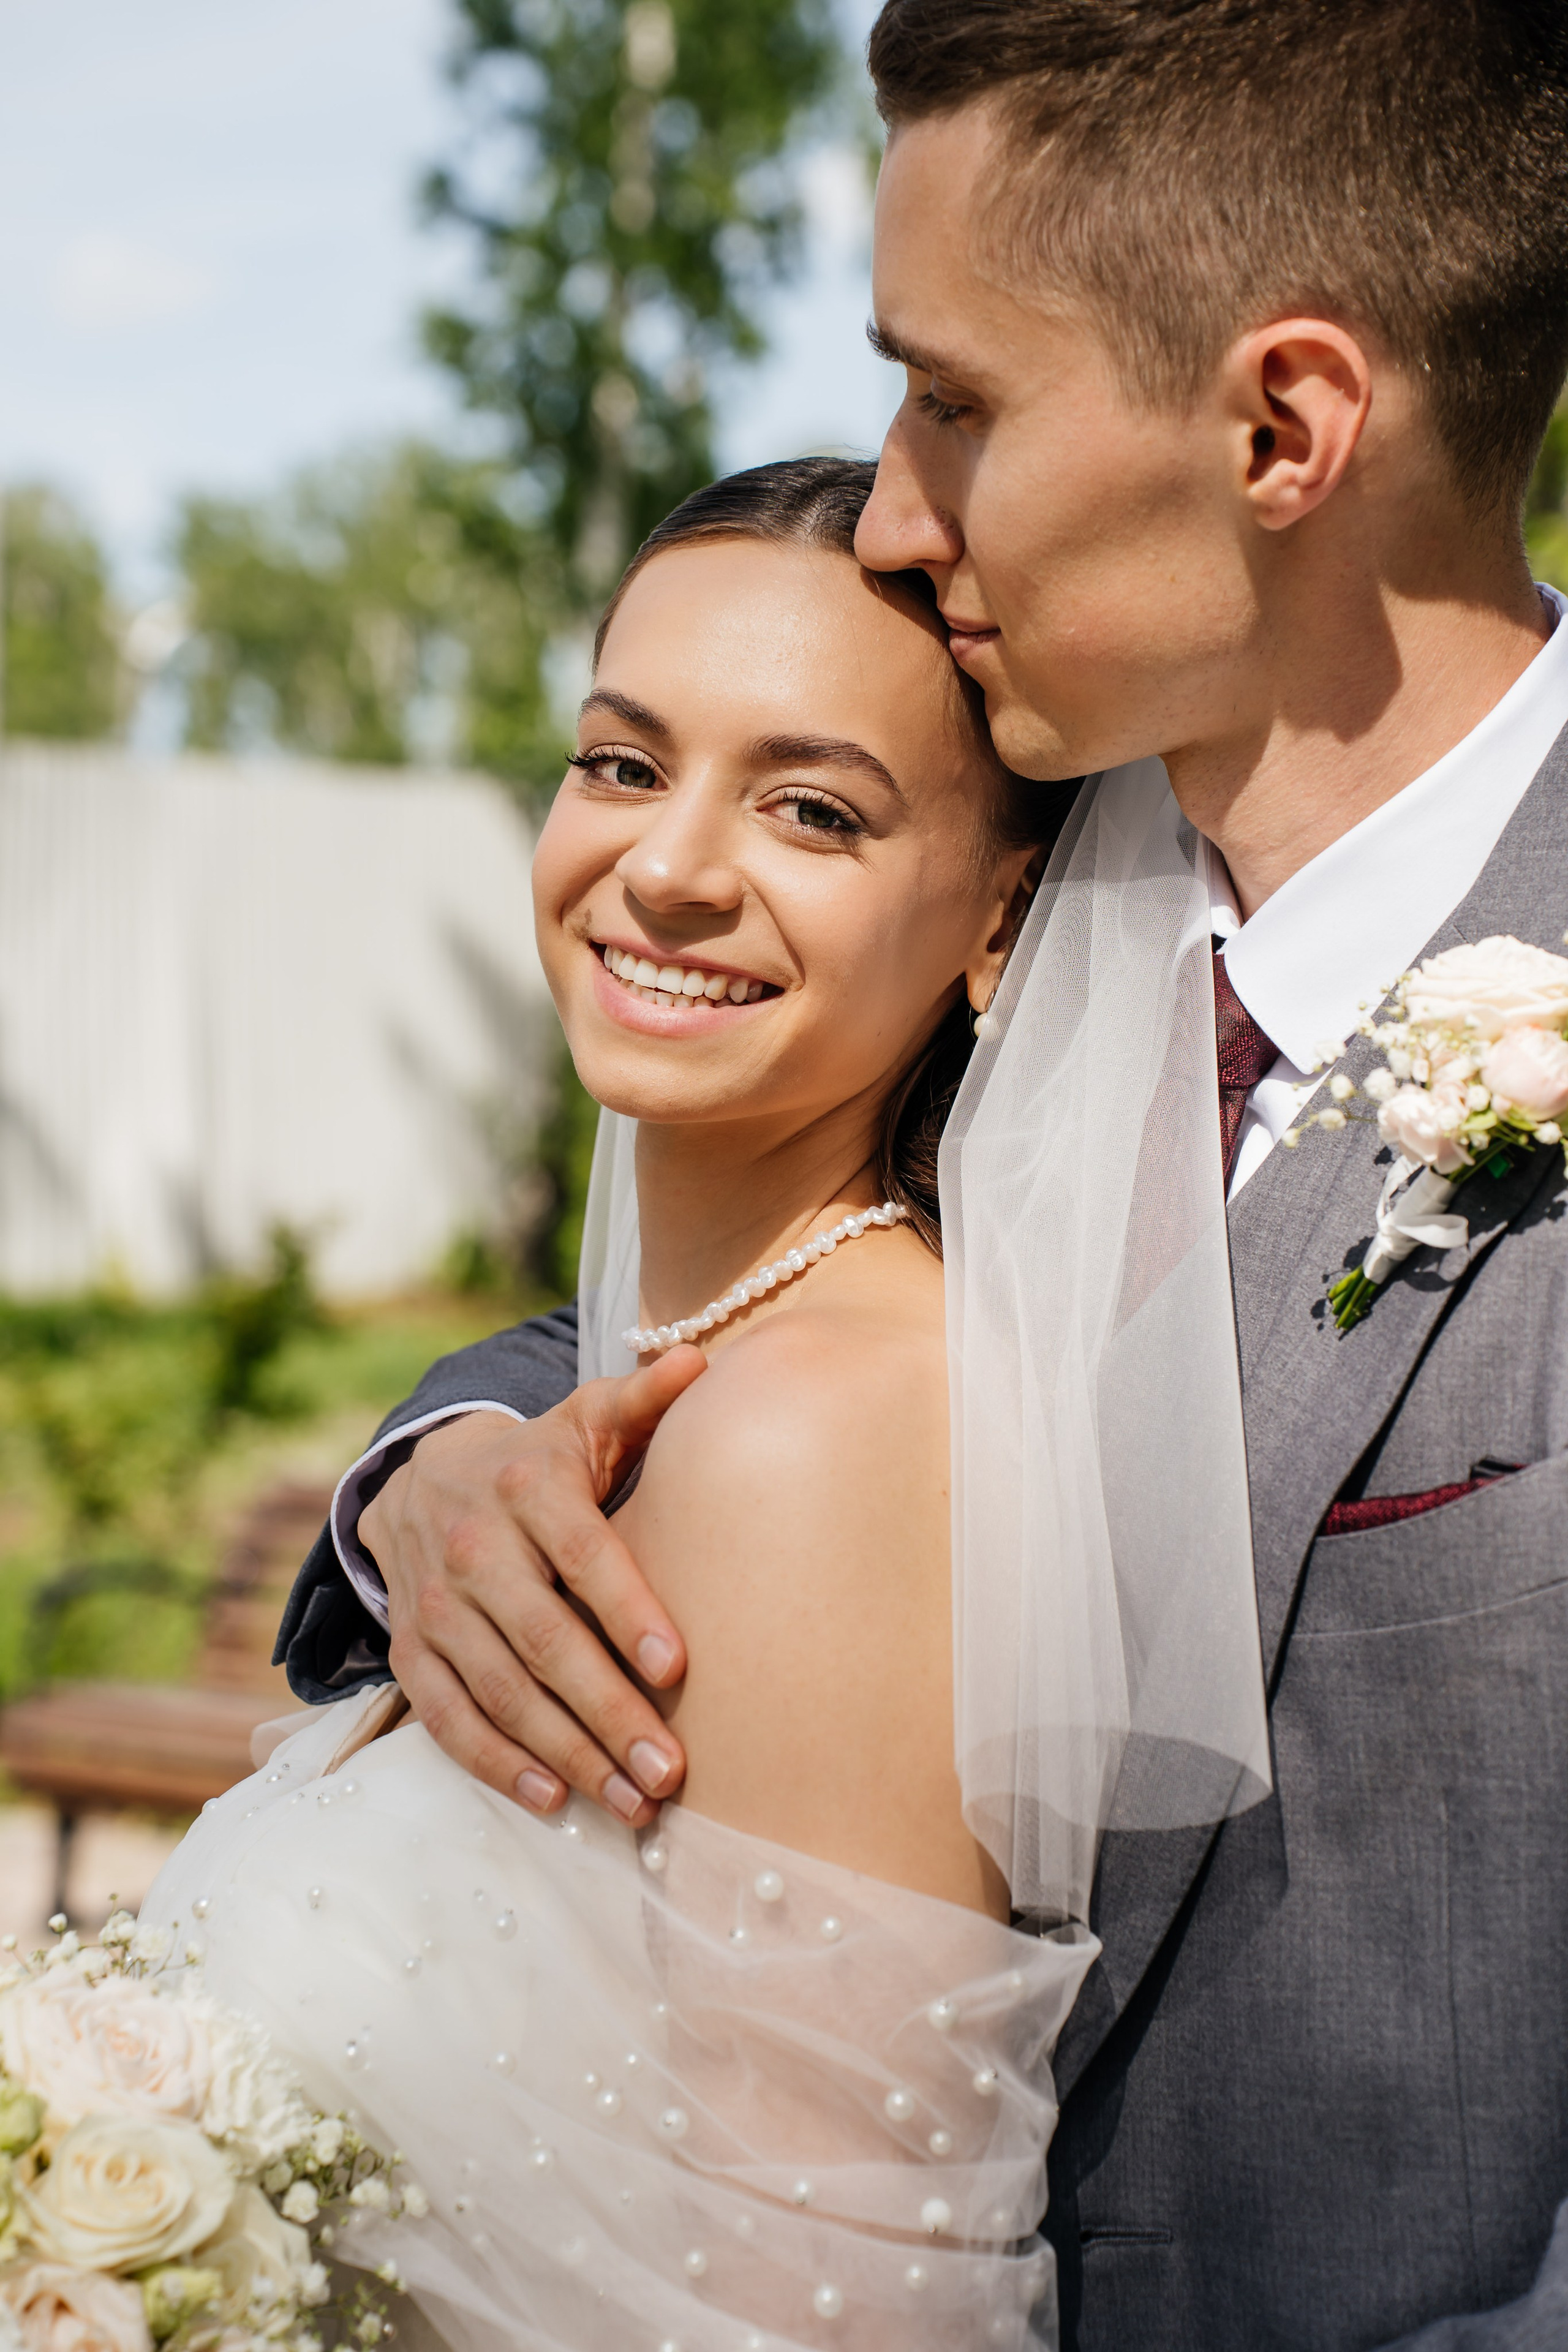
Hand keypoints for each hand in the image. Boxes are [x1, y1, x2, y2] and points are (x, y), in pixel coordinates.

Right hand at [362, 1350, 706, 1825]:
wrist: (418, 1479)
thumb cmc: (536, 1460)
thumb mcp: (583, 1419)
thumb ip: (642, 1398)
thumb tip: (698, 1360)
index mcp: (526, 1485)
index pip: (584, 1554)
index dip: (628, 1610)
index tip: (678, 1668)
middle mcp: (473, 1547)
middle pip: (546, 1640)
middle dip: (609, 1712)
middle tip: (670, 1771)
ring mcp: (434, 1606)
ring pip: (502, 1691)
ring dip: (568, 1754)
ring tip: (633, 1804)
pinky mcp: (409, 1651)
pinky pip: (450, 1718)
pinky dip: (497, 1763)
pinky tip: (551, 1798)